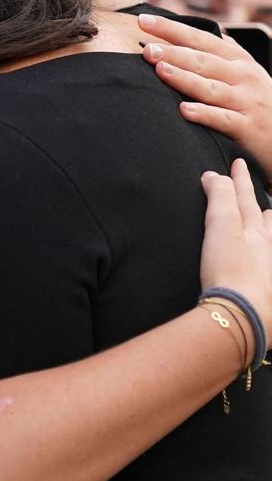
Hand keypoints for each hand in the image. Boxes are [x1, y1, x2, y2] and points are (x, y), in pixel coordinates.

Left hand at [139, 13, 271, 182]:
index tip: (144, 21)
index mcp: (237, 58)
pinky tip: (184, 110)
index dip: (173, 29)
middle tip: (146, 48)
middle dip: (173, 52)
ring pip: (211, 87)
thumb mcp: (245, 71)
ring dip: (184, 78)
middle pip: (202, 61)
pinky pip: (223, 119)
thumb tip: (201, 30)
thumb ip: (223, 52)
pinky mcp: (247, 127)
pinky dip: (204, 114)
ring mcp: (245, 101)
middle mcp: (242, 75)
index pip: (200, 38)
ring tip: (160, 70)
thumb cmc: (258, 99)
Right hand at [200, 159, 271, 338]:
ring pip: (268, 243)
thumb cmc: (232, 271)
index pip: (245, 198)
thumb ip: (219, 197)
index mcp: (254, 232)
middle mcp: (265, 249)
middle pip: (263, 220)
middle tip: (256, 195)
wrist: (243, 315)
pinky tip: (260, 264)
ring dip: (265, 230)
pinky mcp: (261, 292)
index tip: (237, 165)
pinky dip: (263, 258)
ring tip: (265, 223)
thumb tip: (214, 176)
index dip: (238, 180)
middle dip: (257, 205)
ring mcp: (266, 271)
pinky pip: (264, 267)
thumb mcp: (222, 226)